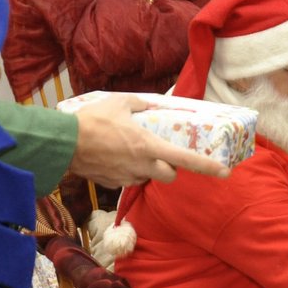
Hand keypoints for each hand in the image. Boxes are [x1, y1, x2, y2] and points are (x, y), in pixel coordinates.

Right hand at [69, 94, 228, 187]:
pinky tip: (114, 157)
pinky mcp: (112, 184)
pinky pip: (128, 179)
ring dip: (147, 168)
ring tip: (130, 151)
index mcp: (149, 146)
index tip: (225, 172)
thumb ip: (141, 105)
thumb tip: (151, 105)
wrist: (62, 142)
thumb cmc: (92, 120)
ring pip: (148, 178)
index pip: (186, 160)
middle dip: (171, 168)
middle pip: (170, 176)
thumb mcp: (120, 103)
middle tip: (161, 154)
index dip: (208, 167)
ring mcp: (127, 177)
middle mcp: (142, 166)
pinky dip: (127, 170)